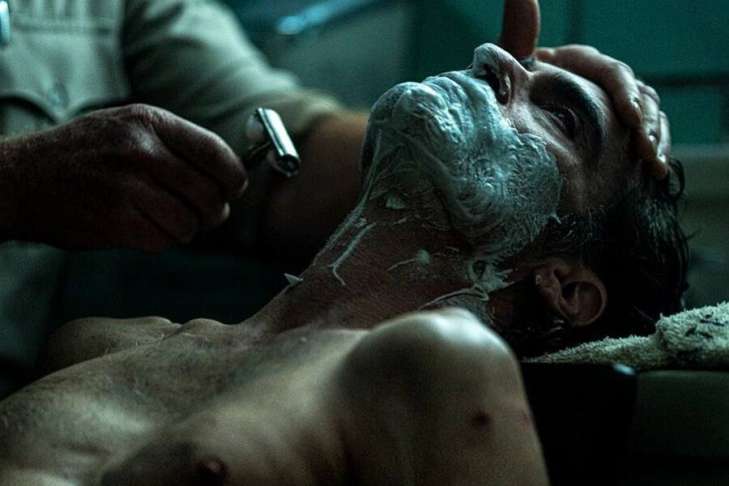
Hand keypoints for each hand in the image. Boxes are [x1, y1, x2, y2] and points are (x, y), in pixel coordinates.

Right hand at [0, 104, 246, 250]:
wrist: (20, 179)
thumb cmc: (84, 154)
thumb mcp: (128, 127)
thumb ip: (176, 145)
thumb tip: (229, 174)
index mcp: (149, 122)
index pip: (216, 153)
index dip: (234, 178)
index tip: (233, 189)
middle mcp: (140, 150)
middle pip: (209, 194)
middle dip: (214, 211)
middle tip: (205, 215)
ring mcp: (126, 186)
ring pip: (188, 223)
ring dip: (185, 229)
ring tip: (166, 220)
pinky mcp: (115, 221)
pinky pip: (162, 241)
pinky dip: (159, 241)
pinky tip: (142, 228)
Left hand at [499, 0, 669, 178]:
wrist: (497, 138)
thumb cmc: (503, 97)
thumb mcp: (509, 71)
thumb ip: (518, 35)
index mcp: (578, 63)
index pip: (611, 71)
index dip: (624, 92)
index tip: (630, 117)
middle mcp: (599, 82)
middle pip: (637, 95)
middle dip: (645, 122)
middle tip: (644, 149)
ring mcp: (610, 108)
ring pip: (648, 115)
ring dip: (654, 139)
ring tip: (653, 165)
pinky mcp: (615, 134)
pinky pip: (646, 137)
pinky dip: (655, 152)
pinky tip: (656, 172)